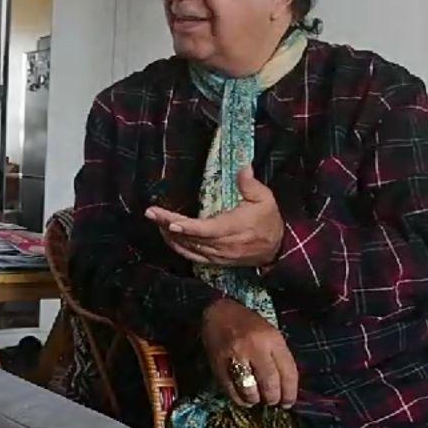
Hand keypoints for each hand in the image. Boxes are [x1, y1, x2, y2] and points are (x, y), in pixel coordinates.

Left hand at [144, 166, 283, 267]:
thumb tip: (243, 166)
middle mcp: (224, 244)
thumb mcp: (265, 198)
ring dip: (169, 236)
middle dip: (168, 225)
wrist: (276, 249)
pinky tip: (166, 236)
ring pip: (189, 247)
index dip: (188, 228)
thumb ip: (250, 183)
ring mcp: (218, 255)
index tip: (171, 223)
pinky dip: (177, 247)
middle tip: (151, 213)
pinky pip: (192, 256)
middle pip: (192, 237)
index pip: (208, 230)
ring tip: (154, 220)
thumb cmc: (268, 220)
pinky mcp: (215, 261)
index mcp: (235, 227)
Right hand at [201, 298, 297, 407]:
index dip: (290, 393)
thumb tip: (285, 388)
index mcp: (272, 338)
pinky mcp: (218, 363)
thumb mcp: (270, 333)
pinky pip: (231, 390)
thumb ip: (278, 357)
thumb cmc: (248, 323)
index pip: (288, 373)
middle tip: (272, 401)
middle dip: (273, 398)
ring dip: (255, 399)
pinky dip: (239, 399)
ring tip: (257, 399)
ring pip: (250, 390)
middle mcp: (255, 347)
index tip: (288, 402)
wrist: (217, 310)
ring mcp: (234, 356)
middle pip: (270, 384)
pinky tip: (243, 399)